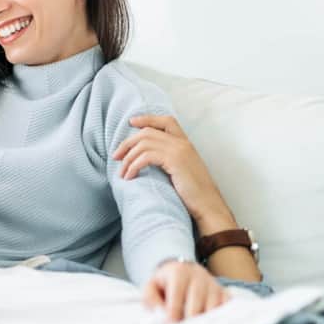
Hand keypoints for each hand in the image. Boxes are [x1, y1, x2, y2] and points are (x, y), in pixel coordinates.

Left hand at [114, 114, 232, 227]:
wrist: (208, 205)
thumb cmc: (193, 193)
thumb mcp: (181, 170)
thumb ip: (169, 159)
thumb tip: (145, 158)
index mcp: (185, 143)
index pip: (166, 121)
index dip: (147, 119)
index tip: (131, 122)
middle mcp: (182, 143)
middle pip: (148, 132)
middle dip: (128, 143)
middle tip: (116, 156)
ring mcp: (179, 150)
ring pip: (144, 144)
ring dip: (128, 158)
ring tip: (122, 173)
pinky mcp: (174, 161)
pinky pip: (145, 157)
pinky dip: (133, 166)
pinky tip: (130, 177)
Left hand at [143, 259, 229, 321]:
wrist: (182, 271)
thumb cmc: (164, 285)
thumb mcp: (150, 288)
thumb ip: (151, 300)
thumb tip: (161, 314)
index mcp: (179, 273)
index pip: (177, 295)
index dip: (173, 314)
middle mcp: (199, 277)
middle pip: (197, 303)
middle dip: (189, 320)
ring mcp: (214, 285)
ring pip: (213, 307)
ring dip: (205, 323)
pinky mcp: (224, 293)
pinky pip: (227, 307)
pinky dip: (221, 319)